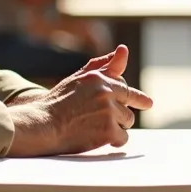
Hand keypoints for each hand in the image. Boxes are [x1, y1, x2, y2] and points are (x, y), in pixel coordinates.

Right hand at [7, 45, 153, 155]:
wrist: (42, 125)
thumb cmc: (57, 103)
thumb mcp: (78, 79)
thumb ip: (102, 66)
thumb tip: (124, 50)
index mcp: (99, 78)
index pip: (124, 87)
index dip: (133, 96)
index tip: (148, 103)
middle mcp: (106, 92)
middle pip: (128, 105)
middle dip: (119, 114)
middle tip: (106, 121)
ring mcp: (109, 111)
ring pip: (127, 121)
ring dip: (116, 127)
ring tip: (95, 128)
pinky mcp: (109, 131)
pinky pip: (123, 138)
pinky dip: (114, 141)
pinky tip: (99, 139)